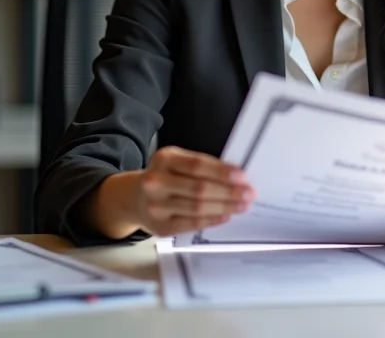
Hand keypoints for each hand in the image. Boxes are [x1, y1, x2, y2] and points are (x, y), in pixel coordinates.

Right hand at [134, 146, 255, 236]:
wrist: (135, 197)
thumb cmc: (166, 176)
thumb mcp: (176, 162)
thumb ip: (200, 166)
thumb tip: (236, 176)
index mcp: (164, 158)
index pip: (197, 165)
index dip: (221, 171)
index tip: (242, 176)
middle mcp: (156, 181)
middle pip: (199, 188)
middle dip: (229, 192)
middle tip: (249, 193)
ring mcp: (156, 206)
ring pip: (197, 207)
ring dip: (225, 207)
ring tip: (242, 205)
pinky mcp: (160, 226)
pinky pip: (191, 224)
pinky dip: (211, 219)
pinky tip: (226, 215)